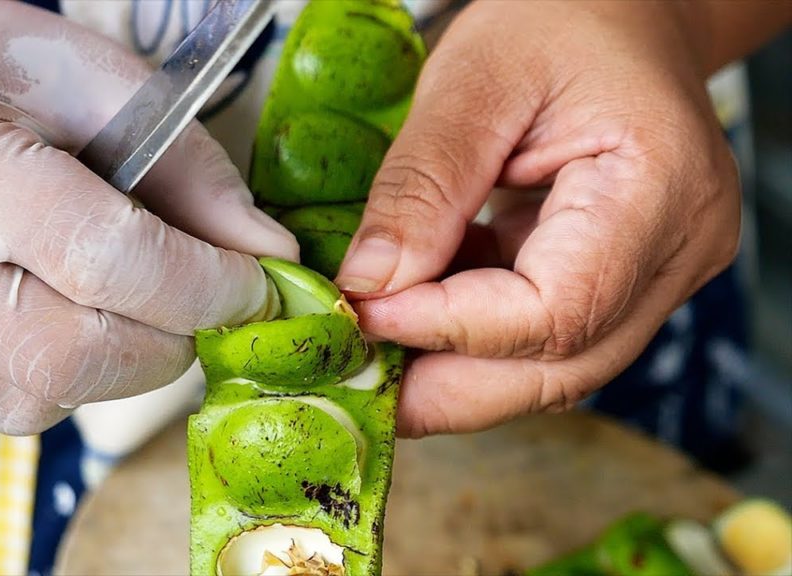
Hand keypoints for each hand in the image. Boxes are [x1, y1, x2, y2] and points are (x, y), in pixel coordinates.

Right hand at [0, 1, 296, 433]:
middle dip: (167, 344)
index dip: (200, 286)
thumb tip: (270, 255)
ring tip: (117, 302)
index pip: (101, 257)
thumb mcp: (92, 81)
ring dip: (112, 367)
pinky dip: (49, 378)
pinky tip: (47, 314)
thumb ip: (189, 170)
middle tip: (198, 305)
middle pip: (67, 357)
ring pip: (33, 399)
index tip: (255, 286)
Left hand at [334, 1, 741, 435]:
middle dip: (448, 386)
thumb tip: (369, 285)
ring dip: (456, 369)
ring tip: (379, 343)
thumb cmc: (563, 18)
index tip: (365, 314)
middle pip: (563, 366)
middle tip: (359, 377)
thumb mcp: (474, 79)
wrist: (620, 11)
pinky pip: (545, 337)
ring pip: (554, 367)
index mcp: (660, 187)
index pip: (557, 309)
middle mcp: (678, 248)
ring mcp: (657, 271)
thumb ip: (422, 186)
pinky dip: (472, 336)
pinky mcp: (624, 279)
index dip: (451, 328)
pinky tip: (418, 308)